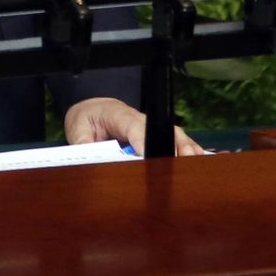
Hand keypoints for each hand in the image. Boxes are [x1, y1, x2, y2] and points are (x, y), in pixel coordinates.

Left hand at [64, 97, 203, 156]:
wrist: (93, 110)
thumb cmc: (86, 119)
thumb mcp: (77, 128)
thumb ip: (82, 143)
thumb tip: (89, 158)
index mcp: (118, 114)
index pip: (133, 126)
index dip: (143, 141)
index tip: (148, 157)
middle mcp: (138, 118)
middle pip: (160, 129)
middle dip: (173, 145)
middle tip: (183, 162)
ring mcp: (149, 125)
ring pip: (172, 134)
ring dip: (185, 149)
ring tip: (197, 165)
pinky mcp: (155, 135)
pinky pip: (174, 141)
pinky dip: (187, 151)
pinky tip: (199, 163)